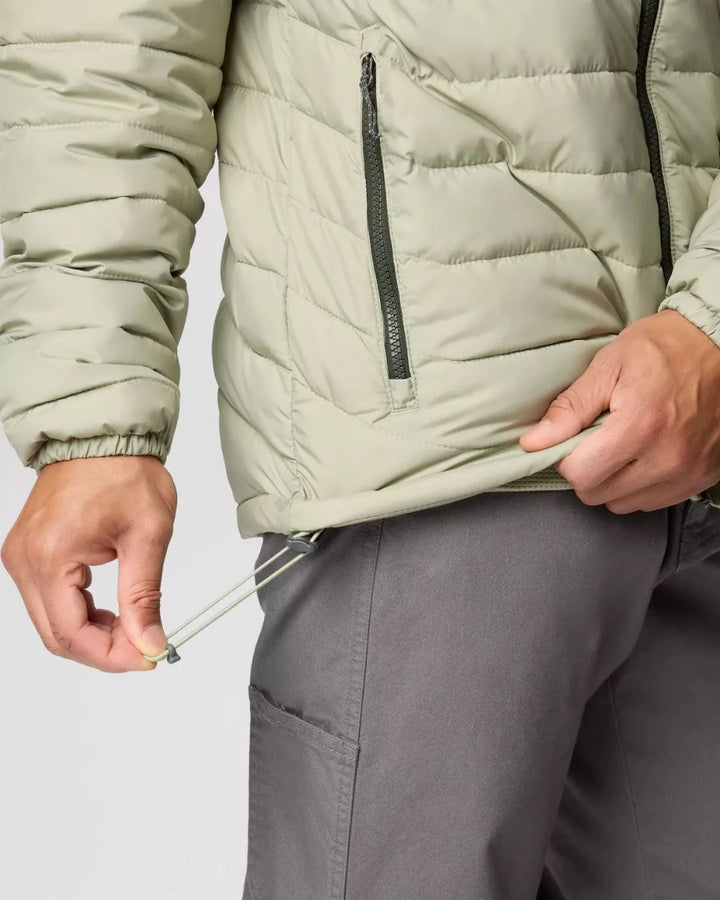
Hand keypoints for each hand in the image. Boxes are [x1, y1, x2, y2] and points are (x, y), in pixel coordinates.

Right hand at [1, 455, 176, 671]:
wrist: (104, 437)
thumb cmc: (124, 472)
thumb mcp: (148, 535)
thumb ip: (144, 596)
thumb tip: (149, 642)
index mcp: (51, 555)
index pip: (72, 633)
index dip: (111, 655)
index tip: (147, 657)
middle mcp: (25, 559)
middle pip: (56, 635)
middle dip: (103, 650)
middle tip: (144, 646)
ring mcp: (22, 556)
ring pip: (52, 623)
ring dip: (92, 634)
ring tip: (133, 624)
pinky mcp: (30, 553)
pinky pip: (49, 601)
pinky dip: (80, 613)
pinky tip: (112, 610)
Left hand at [518, 309, 719, 512]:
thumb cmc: (664, 348)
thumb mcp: (608, 366)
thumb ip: (570, 408)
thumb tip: (534, 442)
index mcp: (640, 427)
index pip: (580, 475)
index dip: (566, 459)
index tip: (572, 440)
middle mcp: (667, 457)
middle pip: (599, 495)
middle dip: (587, 471)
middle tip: (594, 442)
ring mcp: (688, 472)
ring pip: (625, 504)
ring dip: (613, 482)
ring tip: (621, 447)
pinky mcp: (703, 478)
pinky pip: (655, 501)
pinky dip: (641, 486)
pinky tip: (643, 456)